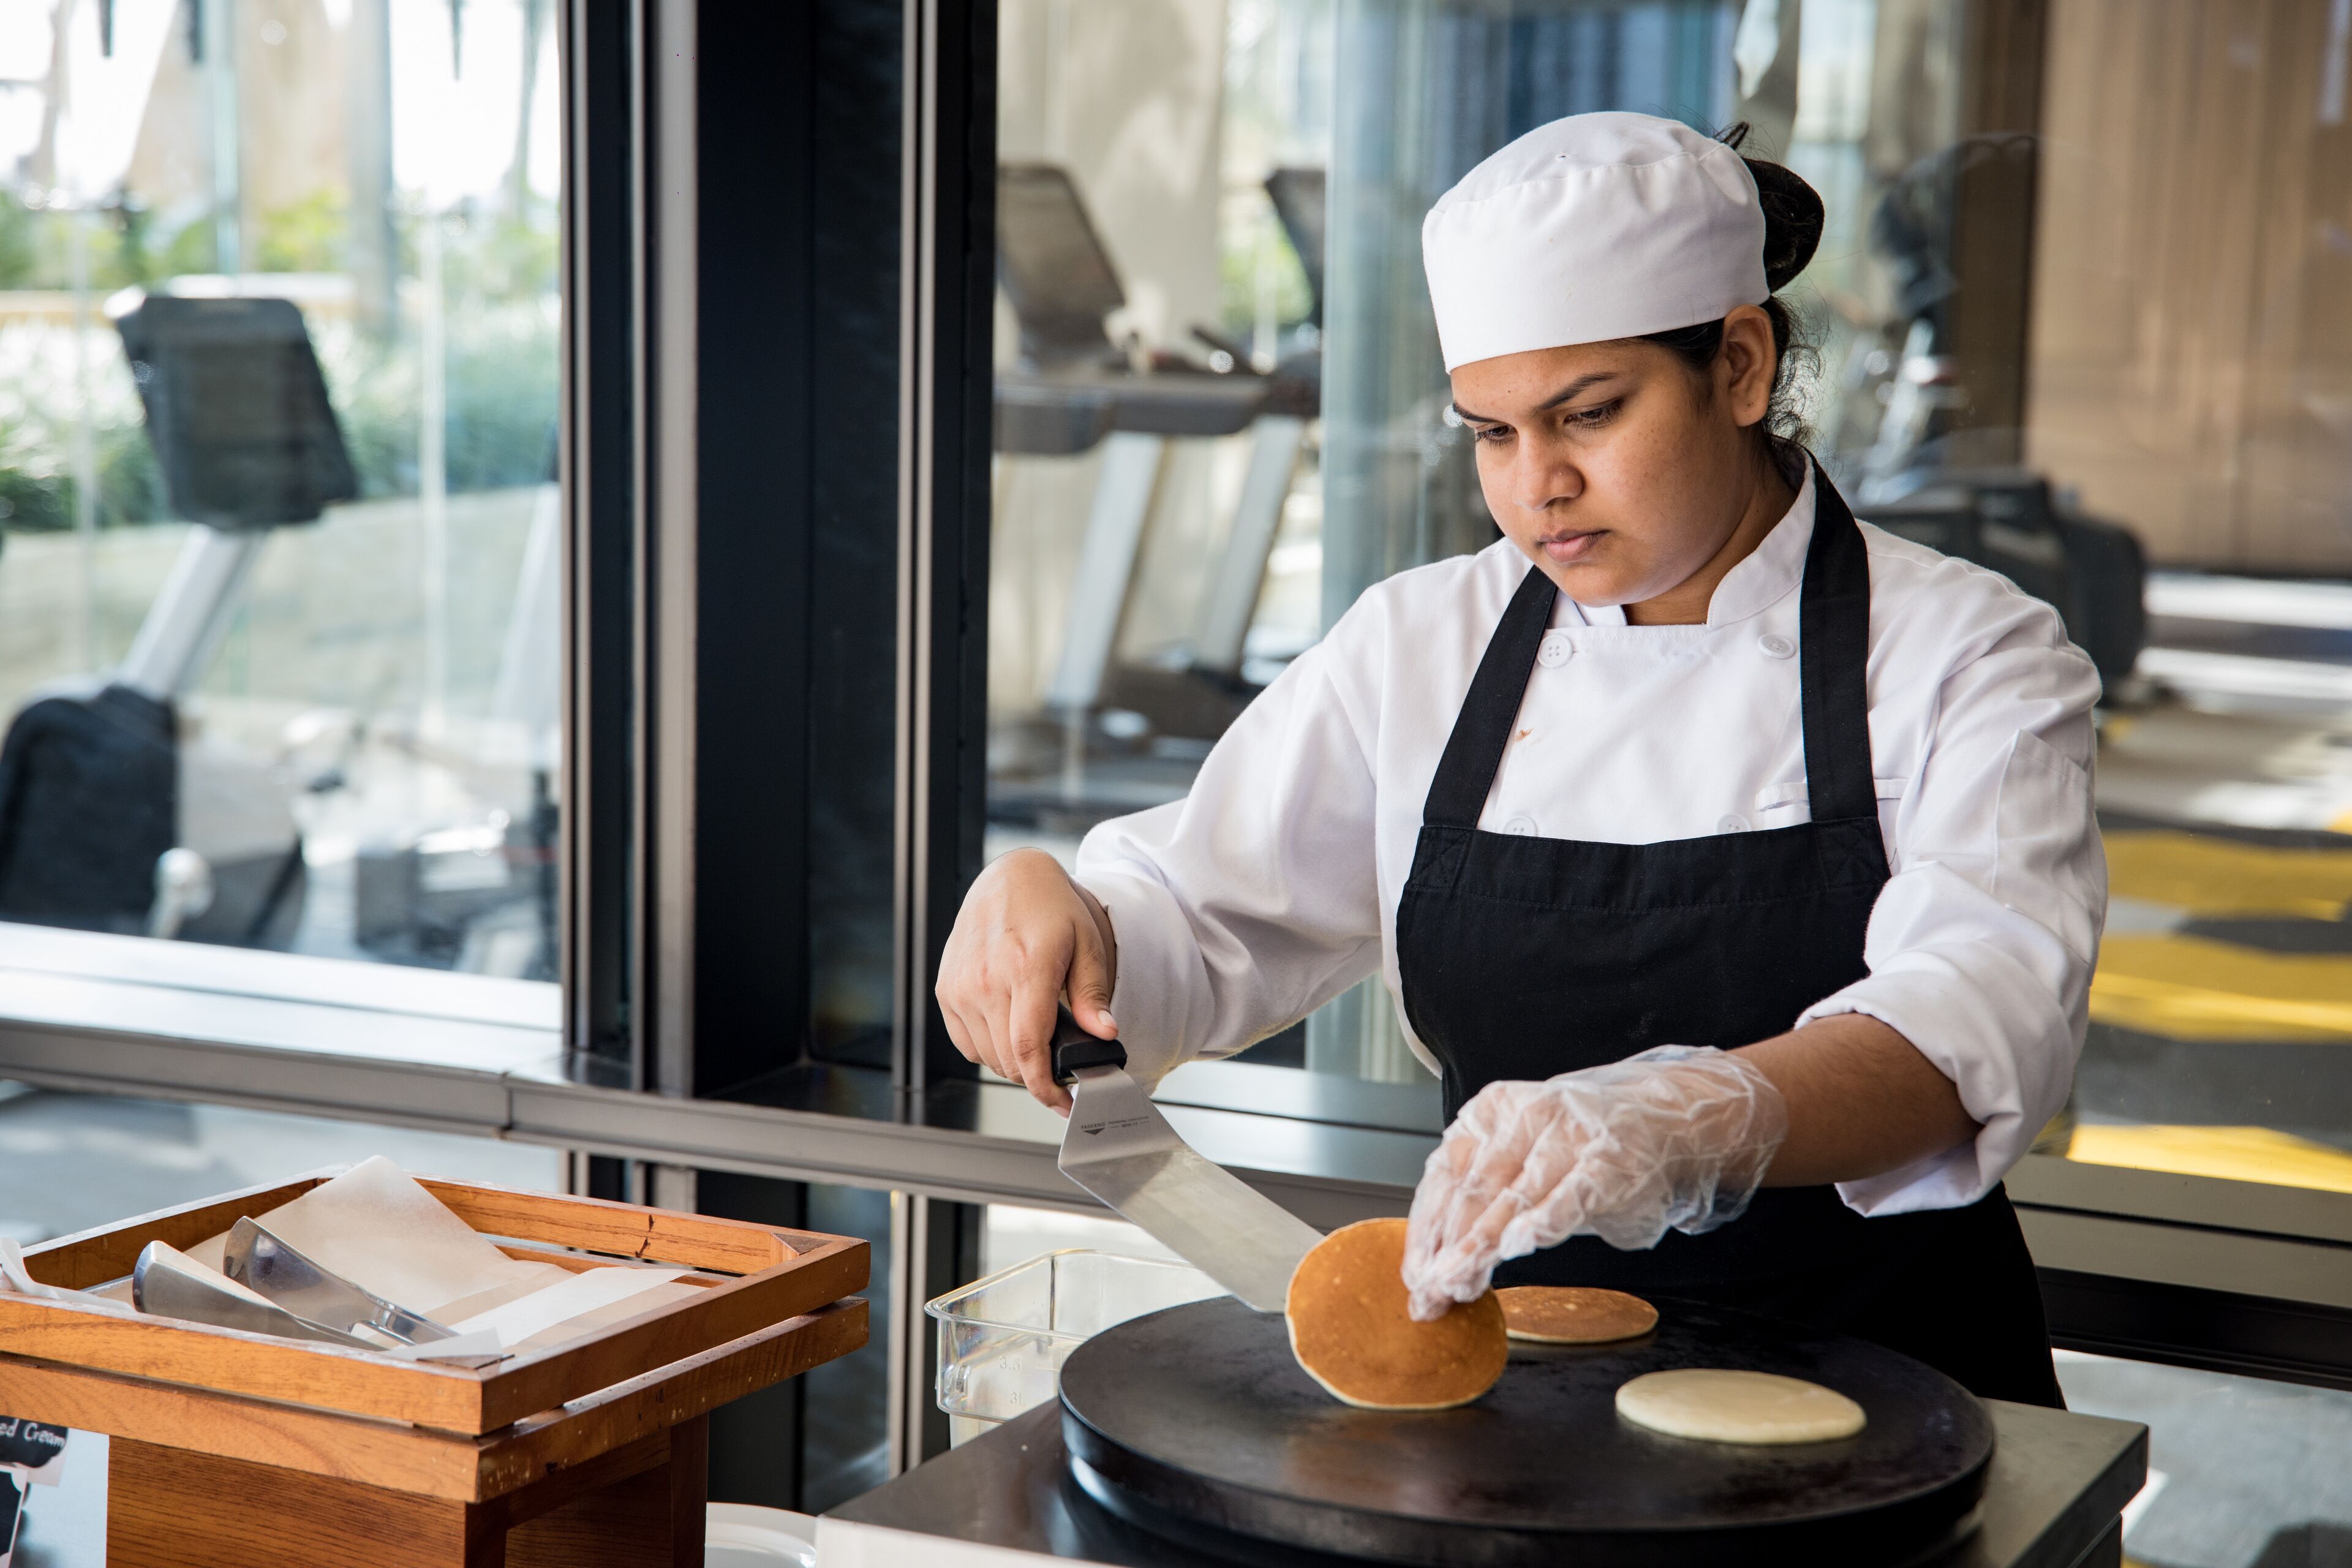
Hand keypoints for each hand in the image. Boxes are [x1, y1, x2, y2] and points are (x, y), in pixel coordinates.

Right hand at [936, 849, 1118, 1112]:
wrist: (1010, 878)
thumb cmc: (1051, 908)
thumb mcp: (1087, 945)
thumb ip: (1093, 995)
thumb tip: (1104, 1034)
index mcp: (1024, 967)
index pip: (1028, 1048)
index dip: (1045, 1087)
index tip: (1062, 1103)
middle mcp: (985, 979)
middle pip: (1008, 1059)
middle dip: (1037, 1077)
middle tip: (1060, 1071)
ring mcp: (959, 986)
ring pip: (986, 1056)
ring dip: (1013, 1063)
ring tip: (1037, 1043)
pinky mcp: (945, 989)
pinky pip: (965, 1043)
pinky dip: (989, 1049)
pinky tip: (1009, 1029)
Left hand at [1399, 1047, 1787, 1320]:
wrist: (1670, 1121)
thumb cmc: (1583, 1148)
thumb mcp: (1523, 1155)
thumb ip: (1482, 1194)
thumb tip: (1435, 1257)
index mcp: (1492, 1112)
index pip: (1444, 1175)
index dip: (1424, 1229)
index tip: (1414, 1273)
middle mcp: (1526, 1118)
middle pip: (1473, 1192)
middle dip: (1446, 1251)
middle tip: (1429, 1296)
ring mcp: (1569, 1137)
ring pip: (1512, 1198)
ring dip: (1480, 1248)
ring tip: (1459, 1286)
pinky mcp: (1609, 1163)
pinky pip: (1569, 1196)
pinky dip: (1542, 1221)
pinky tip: (1518, 1246)